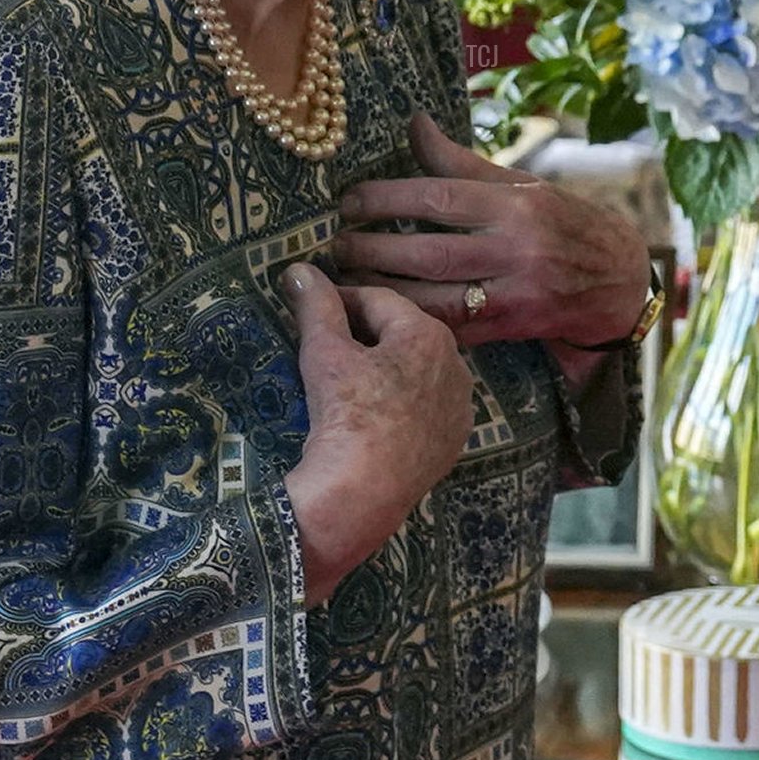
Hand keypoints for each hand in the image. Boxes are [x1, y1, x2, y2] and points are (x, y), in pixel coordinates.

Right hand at [281, 262, 473, 603]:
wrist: (363, 491)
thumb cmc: (346, 412)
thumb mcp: (324, 352)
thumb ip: (315, 305)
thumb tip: (299, 268)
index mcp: (428, 334)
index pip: (379, 300)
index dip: (341, 298)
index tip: (312, 305)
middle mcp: (456, 364)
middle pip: (402, 333)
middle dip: (365, 332)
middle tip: (327, 341)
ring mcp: (459, 406)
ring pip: (417, 370)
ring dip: (386, 366)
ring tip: (349, 378)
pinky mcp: (454, 440)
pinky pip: (426, 406)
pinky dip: (402, 400)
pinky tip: (376, 412)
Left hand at [330, 111, 651, 351]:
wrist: (618, 282)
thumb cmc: (562, 222)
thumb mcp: (519, 184)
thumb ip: (460, 161)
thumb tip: (413, 123)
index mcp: (514, 204)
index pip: (439, 196)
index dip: (387, 198)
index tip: (349, 201)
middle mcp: (515, 249)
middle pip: (431, 251)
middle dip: (376, 249)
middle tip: (336, 245)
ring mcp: (515, 294)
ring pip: (437, 297)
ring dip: (384, 291)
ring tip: (345, 281)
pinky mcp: (511, 330)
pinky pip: (453, 328)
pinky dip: (414, 321)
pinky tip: (380, 313)